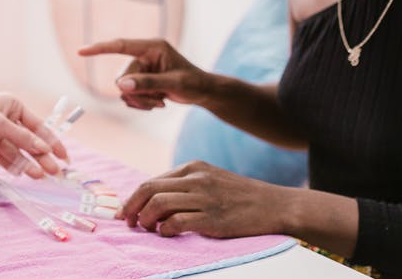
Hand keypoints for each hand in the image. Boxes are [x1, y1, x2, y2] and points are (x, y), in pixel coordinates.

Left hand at [0, 93, 67, 177]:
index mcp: (12, 104)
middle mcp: (7, 118)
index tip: (64, 157)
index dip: (52, 141)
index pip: (38, 125)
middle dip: (43, 156)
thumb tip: (44, 149)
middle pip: (30, 140)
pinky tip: (25, 174)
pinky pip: (6, 157)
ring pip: (19, 151)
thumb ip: (22, 137)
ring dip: (30, 163)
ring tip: (41, 176)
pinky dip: (15, 165)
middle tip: (55, 172)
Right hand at [78, 39, 213, 109]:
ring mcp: (143, 68)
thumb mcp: (173, 84)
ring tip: (160, 103)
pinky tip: (158, 103)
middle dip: (137, 93)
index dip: (100, 48)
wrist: (203, 92)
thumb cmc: (193, 83)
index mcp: (152, 47)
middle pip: (123, 76)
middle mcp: (145, 55)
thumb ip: (147, 83)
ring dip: (140, 100)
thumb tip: (120, 86)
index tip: (81, 52)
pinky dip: (141, 103)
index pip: (121, 45)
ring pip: (124, 88)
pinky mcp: (142, 80)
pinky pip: (129, 94)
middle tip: (157, 102)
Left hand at [119, 161, 290, 237]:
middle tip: (128, 223)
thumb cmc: (240, 196)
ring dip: (146, 219)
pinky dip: (165, 230)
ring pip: (158, 204)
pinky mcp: (213, 218)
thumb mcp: (211, 180)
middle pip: (148, 189)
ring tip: (149, 229)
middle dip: (131, 207)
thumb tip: (153, 200)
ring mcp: (204, 198)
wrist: (275, 205)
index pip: (151, 181)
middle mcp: (196, 179)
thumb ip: (185, 185)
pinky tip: (168, 234)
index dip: (133, 199)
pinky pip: (177, 222)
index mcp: (193, 167)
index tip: (125, 214)